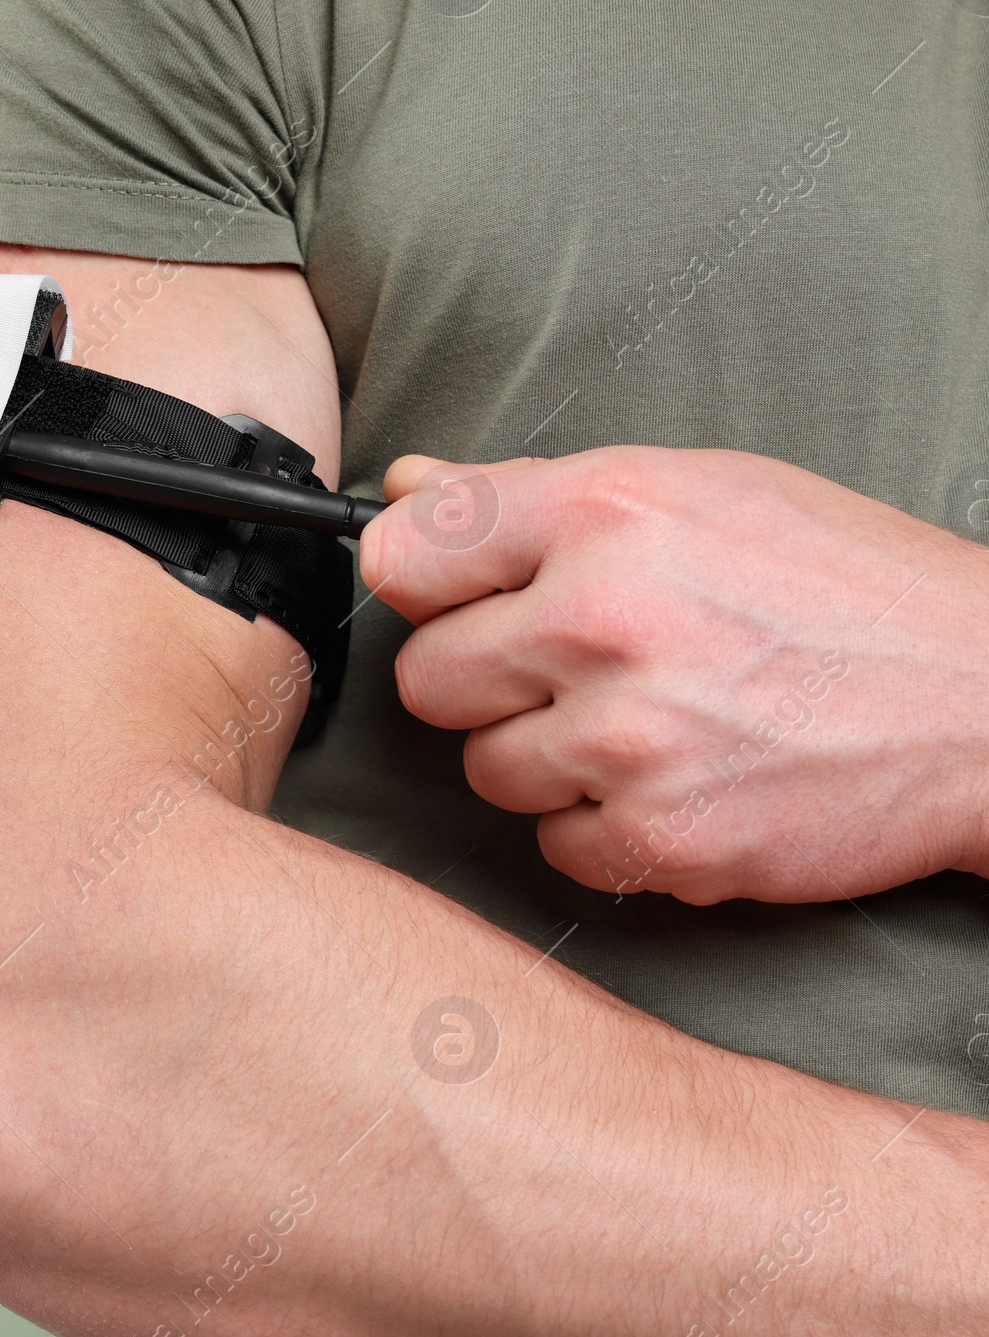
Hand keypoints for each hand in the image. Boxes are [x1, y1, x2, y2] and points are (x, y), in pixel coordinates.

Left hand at [358, 444, 988, 904]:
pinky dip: (605, 830)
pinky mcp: (662, 842)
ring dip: (548, 760)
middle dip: (485, 681)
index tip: (453, 598)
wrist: (986, 701)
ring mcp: (629, 741)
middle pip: (428, 681)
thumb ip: (538, 496)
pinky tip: (678, 782)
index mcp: (606, 512)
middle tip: (571, 671)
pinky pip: (557, 847)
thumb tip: (410, 489)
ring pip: (488, 771)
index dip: (424, 583)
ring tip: (648, 723)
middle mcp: (603, 620)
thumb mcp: (704, 490)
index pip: (406, 555)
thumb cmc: (850, 586)